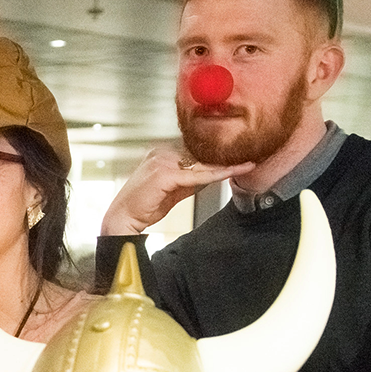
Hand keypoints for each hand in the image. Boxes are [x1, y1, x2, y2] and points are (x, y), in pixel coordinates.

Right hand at [99, 148, 251, 235]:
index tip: (237, 156)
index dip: (216, 156)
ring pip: (201, 163)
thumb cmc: (143, 207)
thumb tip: (212, 175)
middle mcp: (160, 153)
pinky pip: (198, 174)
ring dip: (225, 164)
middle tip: (248, 156)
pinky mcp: (165, 174)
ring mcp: (162, 161)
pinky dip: (217, 174)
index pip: (195, 152)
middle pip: (200, 154)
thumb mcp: (173, 191)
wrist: (122, 220)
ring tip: (247, 162)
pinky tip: (233, 171)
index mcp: (160, 153)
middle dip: (223, 157)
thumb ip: (191, 181)